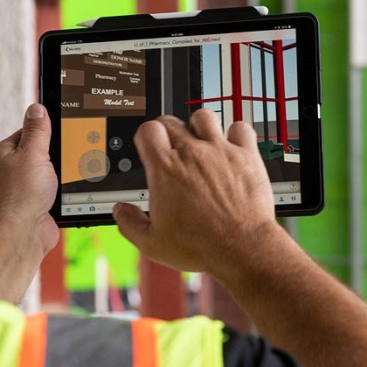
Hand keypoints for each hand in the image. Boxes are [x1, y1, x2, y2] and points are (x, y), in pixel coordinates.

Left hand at [0, 103, 58, 302]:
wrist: (19, 237)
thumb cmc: (18, 196)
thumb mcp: (32, 154)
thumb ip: (38, 131)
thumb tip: (37, 109)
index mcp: (4, 153)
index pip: (28, 132)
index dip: (47, 130)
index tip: (65, 129)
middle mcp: (11, 172)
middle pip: (42, 154)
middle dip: (58, 156)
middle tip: (71, 154)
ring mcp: (24, 191)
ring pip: (50, 176)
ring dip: (62, 177)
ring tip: (69, 176)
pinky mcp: (36, 208)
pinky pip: (55, 195)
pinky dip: (63, 195)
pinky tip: (70, 193)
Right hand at [112, 109, 281, 278]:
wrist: (242, 248)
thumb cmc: (201, 246)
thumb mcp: (153, 244)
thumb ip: (130, 224)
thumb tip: (121, 211)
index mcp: (165, 169)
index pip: (148, 130)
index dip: (146, 136)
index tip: (150, 147)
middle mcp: (192, 154)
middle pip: (172, 121)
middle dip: (168, 131)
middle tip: (172, 148)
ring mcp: (220, 151)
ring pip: (204, 117)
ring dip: (199, 127)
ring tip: (201, 143)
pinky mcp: (246, 156)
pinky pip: (240, 128)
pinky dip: (235, 134)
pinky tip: (232, 146)